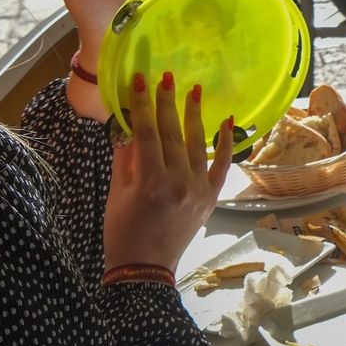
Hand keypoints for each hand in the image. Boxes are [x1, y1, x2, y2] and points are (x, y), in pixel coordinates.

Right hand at [102, 72, 232, 271]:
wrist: (145, 267)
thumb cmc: (123, 230)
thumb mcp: (117, 193)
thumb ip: (125, 157)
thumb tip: (129, 123)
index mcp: (149, 181)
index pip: (146, 132)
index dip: (143, 104)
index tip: (141, 81)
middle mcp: (177, 182)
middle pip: (172, 133)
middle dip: (168, 102)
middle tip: (168, 77)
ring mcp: (198, 189)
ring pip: (196, 143)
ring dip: (195, 115)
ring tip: (194, 90)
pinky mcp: (211, 196)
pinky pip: (221, 164)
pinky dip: (225, 142)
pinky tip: (227, 121)